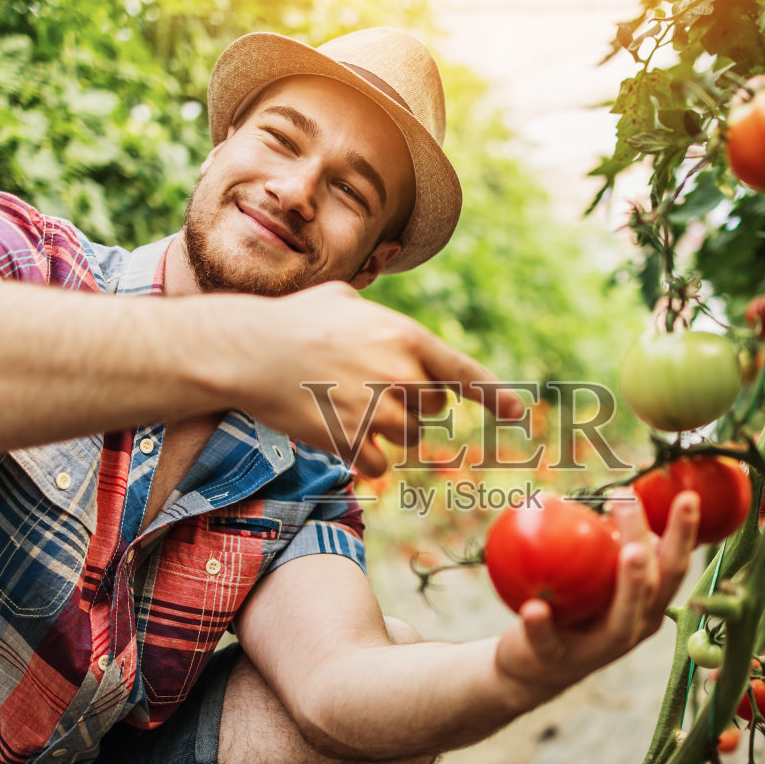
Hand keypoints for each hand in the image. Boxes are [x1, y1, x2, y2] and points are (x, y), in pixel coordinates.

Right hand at [228, 282, 523, 475]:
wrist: (246, 351)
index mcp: (406, 337)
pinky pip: (378, 464)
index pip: (465, 374)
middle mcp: (400, 375)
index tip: (517, 416)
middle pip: (433, 409)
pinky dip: (361, 455)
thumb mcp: (345, 299)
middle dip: (411, 402)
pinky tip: (333, 428)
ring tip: (343, 401)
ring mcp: (377, 412)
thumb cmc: (293, 320)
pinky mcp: (352, 442)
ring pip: (408, 437)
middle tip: (368, 385)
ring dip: (385, 428)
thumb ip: (380, 318)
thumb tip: (391, 328)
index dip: (495, 398)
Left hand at [493, 490, 700, 697]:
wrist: (532, 667)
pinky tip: (533, 606)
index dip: (684, 534)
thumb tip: (609, 489)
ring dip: (630, 586)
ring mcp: (600, 649)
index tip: (687, 496)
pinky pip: (549, 641)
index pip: (672, 566)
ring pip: (622, 621)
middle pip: (654, 587)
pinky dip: (541, 625)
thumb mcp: (591, 577)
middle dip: (657, 547)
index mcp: (646, 605)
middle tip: (635, 502)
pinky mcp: (558, 661)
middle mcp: (634, 628)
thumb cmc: (570, 608)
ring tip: (631, 552)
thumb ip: (603, 544)